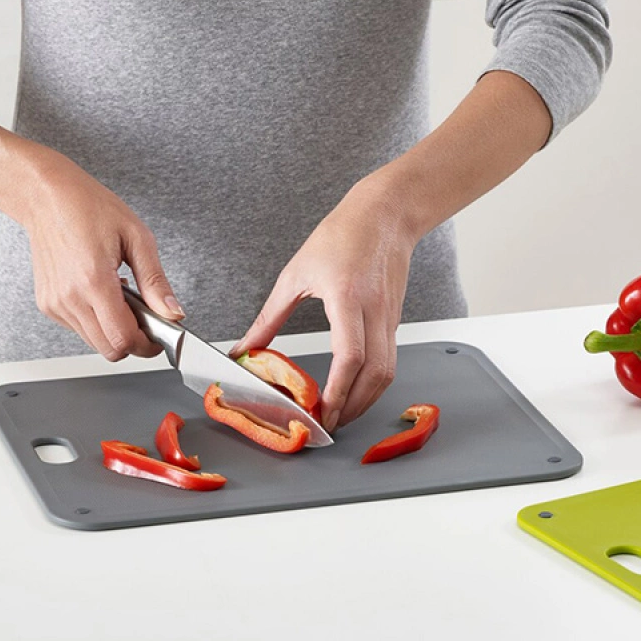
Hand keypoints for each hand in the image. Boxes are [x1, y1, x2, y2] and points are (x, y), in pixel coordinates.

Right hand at [23, 155, 183, 359]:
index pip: (122, 338)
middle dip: (133, 340)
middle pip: (109, 349)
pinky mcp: (47, 304)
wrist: (46, 197)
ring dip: (114, 329)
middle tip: (145, 316)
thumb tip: (173, 312)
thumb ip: (156, 281)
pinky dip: (97, 320)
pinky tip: (103, 293)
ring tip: (122, 296)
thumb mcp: (137, 237)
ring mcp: (55, 304)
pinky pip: (79, 328)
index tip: (159, 337)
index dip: (147, 345)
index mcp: (93, 280)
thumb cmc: (89, 208)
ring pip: (94, 342)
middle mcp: (69, 298)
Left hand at [230, 179, 418, 431]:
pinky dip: (373, 383)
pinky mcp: (395, 320)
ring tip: (340, 414)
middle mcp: (375, 312)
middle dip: (352, 407)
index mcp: (348, 297)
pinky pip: (389, 360)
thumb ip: (270, 316)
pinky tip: (354, 390)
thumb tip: (245, 348)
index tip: (321, 412)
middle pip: (374, 375)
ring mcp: (390, 318)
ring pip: (387, 373)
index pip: (350, 356)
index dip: (337, 391)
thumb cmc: (342, 235)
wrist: (386, 215)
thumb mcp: (296, 273)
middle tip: (328, 424)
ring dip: (366, 400)